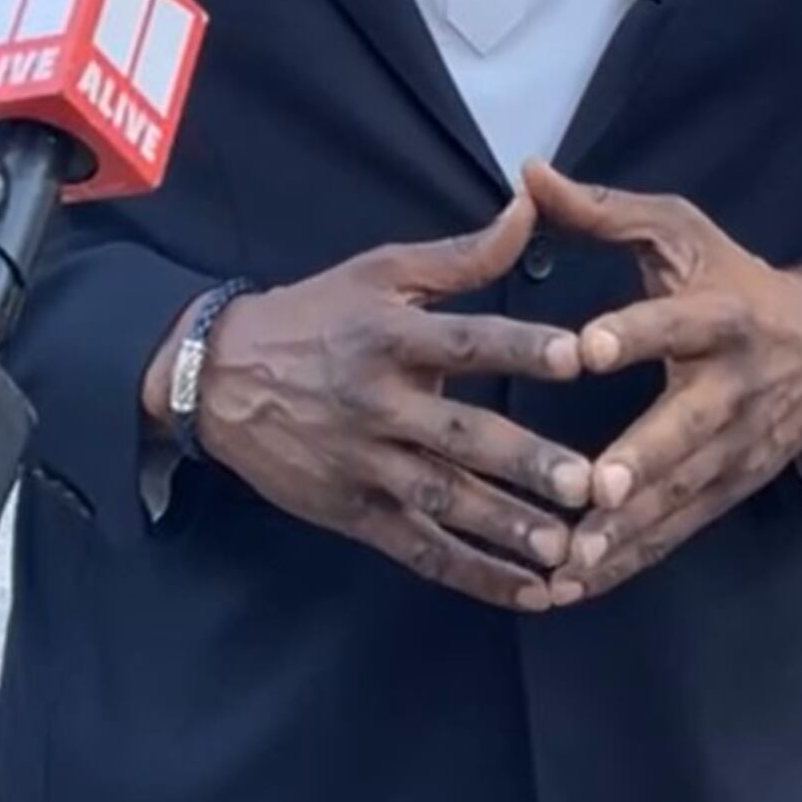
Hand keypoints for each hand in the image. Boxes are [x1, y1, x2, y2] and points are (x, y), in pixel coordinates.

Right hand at [157, 194, 594, 610]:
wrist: (214, 378)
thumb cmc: (313, 317)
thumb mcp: (379, 272)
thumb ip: (462, 253)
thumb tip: (530, 207)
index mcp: (390, 337)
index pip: (464, 340)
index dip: (521, 347)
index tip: (579, 354)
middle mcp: (380, 403)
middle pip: (460, 435)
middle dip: (524, 462)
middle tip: (587, 483)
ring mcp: (366, 465)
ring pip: (445, 502)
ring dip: (508, 529)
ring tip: (568, 551)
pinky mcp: (356, 514)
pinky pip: (423, 551)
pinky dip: (477, 576)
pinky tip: (530, 594)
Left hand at [525, 162, 801, 601]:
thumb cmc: (731, 281)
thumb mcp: (681, 234)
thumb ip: (604, 211)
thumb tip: (528, 174)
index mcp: (719, 316)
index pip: (676, 323)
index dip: (634, 333)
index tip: (585, 348)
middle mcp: (733, 388)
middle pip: (687, 428)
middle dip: (643, 460)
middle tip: (595, 487)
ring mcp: (735, 449)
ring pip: (681, 494)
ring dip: (628, 529)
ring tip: (570, 557)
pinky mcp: (727, 490)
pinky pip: (676, 531)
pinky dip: (630, 560)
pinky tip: (576, 584)